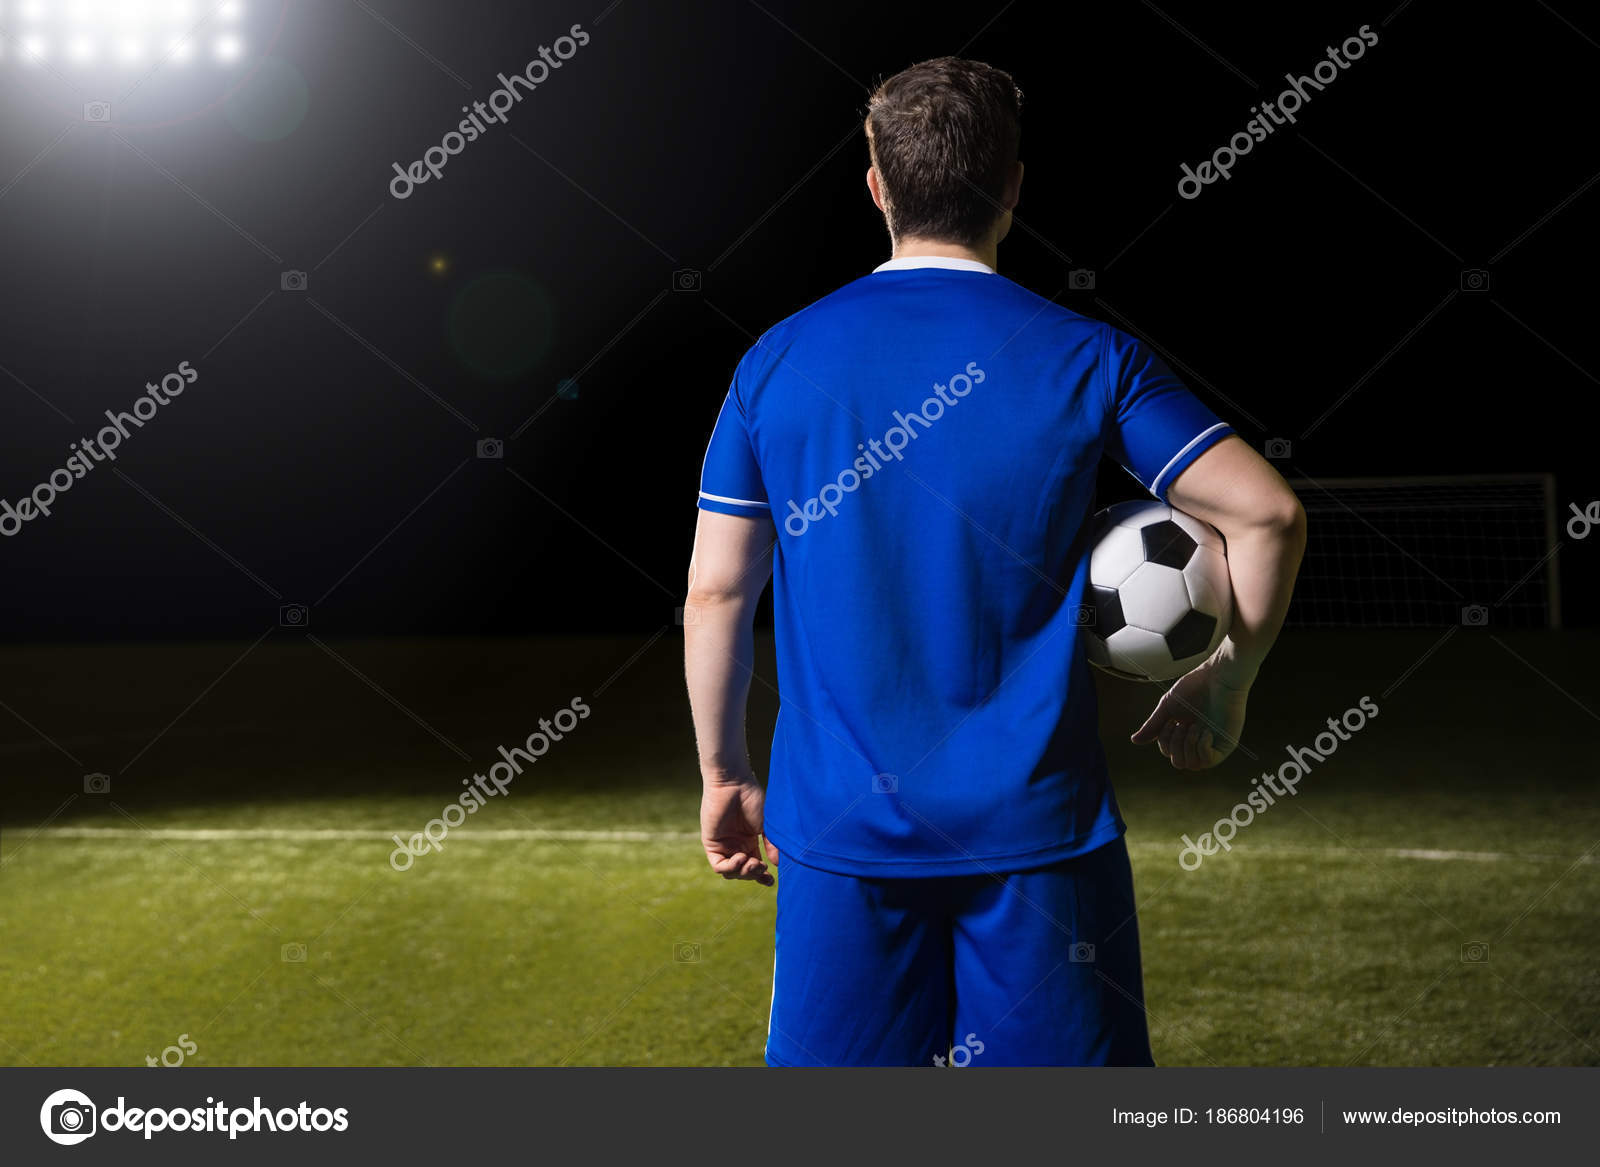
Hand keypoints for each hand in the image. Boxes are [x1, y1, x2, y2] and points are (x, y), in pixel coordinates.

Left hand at [700, 775, 777, 885]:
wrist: (734, 783)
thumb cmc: (751, 798)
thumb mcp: (766, 825)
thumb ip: (771, 845)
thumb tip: (778, 865)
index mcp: (750, 842)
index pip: (755, 866)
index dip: (762, 877)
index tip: (771, 881)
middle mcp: (736, 845)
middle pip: (743, 872)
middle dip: (753, 874)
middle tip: (761, 867)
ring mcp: (723, 845)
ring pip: (731, 873)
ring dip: (743, 872)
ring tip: (751, 862)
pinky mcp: (711, 843)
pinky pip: (719, 865)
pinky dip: (731, 867)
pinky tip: (741, 857)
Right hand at [1129, 660, 1248, 769]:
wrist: (1217, 676)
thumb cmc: (1195, 686)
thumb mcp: (1167, 708)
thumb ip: (1153, 725)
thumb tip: (1134, 741)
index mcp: (1185, 733)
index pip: (1169, 752)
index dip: (1165, 741)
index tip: (1172, 721)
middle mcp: (1198, 741)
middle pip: (1179, 762)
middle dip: (1175, 745)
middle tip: (1181, 725)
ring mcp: (1212, 744)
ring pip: (1193, 765)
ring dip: (1187, 746)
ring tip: (1194, 727)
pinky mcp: (1226, 744)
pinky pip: (1210, 761)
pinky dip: (1201, 748)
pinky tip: (1205, 732)